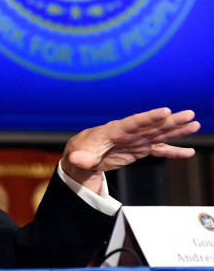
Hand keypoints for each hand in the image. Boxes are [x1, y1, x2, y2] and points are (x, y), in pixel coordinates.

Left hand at [61, 108, 199, 193]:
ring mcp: (136, 140)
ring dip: (177, 131)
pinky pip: (158, 150)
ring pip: (160, 134)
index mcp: (114, 130)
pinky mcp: (139, 149)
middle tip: (190, 115)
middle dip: (171, 121)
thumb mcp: (78, 155)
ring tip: (195, 125)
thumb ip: (80, 157)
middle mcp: (129, 132)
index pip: (134, 122)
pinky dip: (173, 151)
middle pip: (152, 125)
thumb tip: (76, 159)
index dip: (150, 117)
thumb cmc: (80, 151)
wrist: (83, 156)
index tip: (166, 111)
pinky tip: (188, 152)